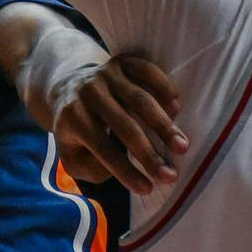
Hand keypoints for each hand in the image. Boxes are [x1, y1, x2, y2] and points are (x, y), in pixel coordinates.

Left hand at [51, 52, 187, 196]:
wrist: (67, 84)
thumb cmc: (76, 129)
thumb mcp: (70, 154)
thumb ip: (88, 167)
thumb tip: (114, 169)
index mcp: (72, 117)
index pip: (101, 147)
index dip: (124, 170)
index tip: (148, 189)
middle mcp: (88, 92)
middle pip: (124, 125)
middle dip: (149, 153)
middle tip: (171, 176)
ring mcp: (105, 74)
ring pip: (139, 99)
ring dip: (163, 125)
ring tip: (183, 147)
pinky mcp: (122, 62)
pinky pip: (146, 70)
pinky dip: (163, 87)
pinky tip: (176, 108)